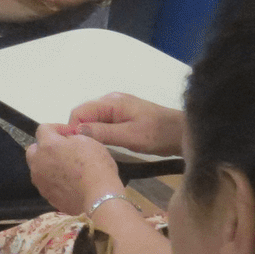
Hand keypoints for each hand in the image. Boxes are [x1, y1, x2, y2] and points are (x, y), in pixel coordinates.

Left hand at [26, 122, 123, 216]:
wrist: (98, 198)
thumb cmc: (95, 166)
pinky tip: (68, 183)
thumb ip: (72, 138)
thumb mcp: (88, 142)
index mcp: (47, 146)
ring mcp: (40, 182)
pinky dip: (53, 180)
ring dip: (48, 164)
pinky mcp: (46, 196)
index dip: (57, 128)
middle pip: (34, 150)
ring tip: (66, 168)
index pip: (43, 129)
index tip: (70, 132)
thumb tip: (67, 141)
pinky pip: (45, 183)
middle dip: (45, 147)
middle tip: (63, 150)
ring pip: (38, 168)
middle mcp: (38, 163)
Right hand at [67, 93, 184, 156]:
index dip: (73, 129)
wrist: (181, 133)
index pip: (79, 112)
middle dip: (80, 132)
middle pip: (84, 115)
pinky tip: (103, 147)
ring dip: (89, 135)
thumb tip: (76, 131)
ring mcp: (116, 108)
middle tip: (83, 152)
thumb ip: (103, 132)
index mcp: (111, 102)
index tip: (75, 148)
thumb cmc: (157, 134)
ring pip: (92, 120)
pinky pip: (102, 123)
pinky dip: (99, 134)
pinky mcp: (122, 116)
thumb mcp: (129, 136)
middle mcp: (110, 101)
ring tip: (92, 152)